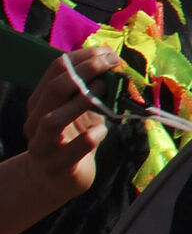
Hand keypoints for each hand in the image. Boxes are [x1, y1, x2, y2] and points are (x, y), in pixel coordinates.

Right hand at [18, 46, 118, 204]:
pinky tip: (102, 130)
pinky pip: (73, 150)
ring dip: (82, 102)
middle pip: (54, 89)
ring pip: (53, 121)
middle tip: (111, 64)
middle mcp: (36, 121)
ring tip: (104, 93)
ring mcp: (43, 145)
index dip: (83, 57)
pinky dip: (91, 137)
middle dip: (85, 71)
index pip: (55, 70)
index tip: (108, 53)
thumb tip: (114, 62)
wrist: (58, 180)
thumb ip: (92, 89)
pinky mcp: (56, 167)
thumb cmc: (73, 139)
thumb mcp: (81, 110)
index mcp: (41, 102)